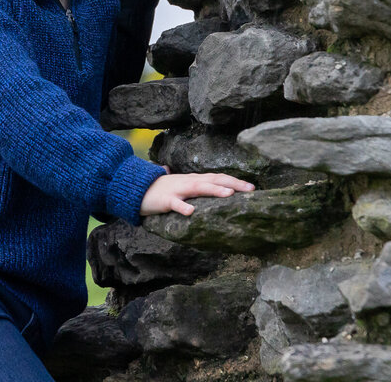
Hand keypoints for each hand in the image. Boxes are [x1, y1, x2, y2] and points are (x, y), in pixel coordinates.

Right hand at [139, 172, 254, 216]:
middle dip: (233, 183)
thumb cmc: (162, 189)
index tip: (253, 188)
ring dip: (214, 190)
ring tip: (229, 194)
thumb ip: (196, 185)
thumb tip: (213, 185)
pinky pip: (175, 203)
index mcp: (194, 180)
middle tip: (251, 189)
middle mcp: (189, 182)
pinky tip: (191, 212)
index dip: (235, 181)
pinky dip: (183, 207)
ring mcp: (177, 190)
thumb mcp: (182, 186)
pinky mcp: (165, 200)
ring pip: (198, 188)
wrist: (137, 189)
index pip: (218, 178)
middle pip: (214, 180)